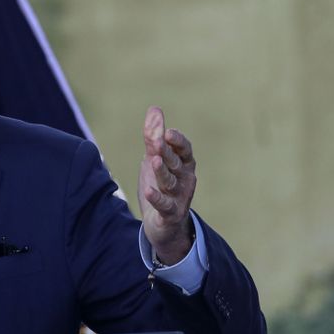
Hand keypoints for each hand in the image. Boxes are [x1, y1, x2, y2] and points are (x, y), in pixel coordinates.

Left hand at [138, 106, 196, 264]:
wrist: (162, 224)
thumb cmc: (161, 186)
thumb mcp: (154, 160)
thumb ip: (154, 137)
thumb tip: (155, 109)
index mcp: (183, 164)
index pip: (184, 150)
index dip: (178, 141)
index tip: (168, 132)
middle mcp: (185, 179)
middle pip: (176, 164)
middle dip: (167, 152)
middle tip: (159, 141)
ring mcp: (179, 197)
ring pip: (170, 182)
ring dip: (163, 172)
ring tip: (154, 160)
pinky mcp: (170, 213)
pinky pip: (165, 205)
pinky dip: (157, 198)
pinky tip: (148, 191)